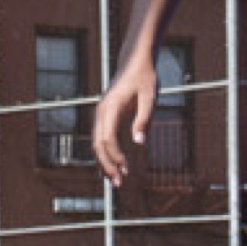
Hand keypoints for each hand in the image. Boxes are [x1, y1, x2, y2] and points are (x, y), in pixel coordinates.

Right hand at [91, 64, 156, 184]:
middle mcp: (102, 112)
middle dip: (107, 165)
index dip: (115, 156)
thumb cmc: (145, 78)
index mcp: (111, 108)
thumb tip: (139, 144)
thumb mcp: (150, 98)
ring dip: (105, 162)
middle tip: (119, 183)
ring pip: (97, 143)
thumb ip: (144, 120)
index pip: (108, 138)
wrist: (136, 62)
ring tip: (117, 179)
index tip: (126, 169)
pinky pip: (101, 138)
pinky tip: (116, 164)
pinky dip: (106, 153)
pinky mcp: (105, 115)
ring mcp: (101, 113)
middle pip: (98, 145)